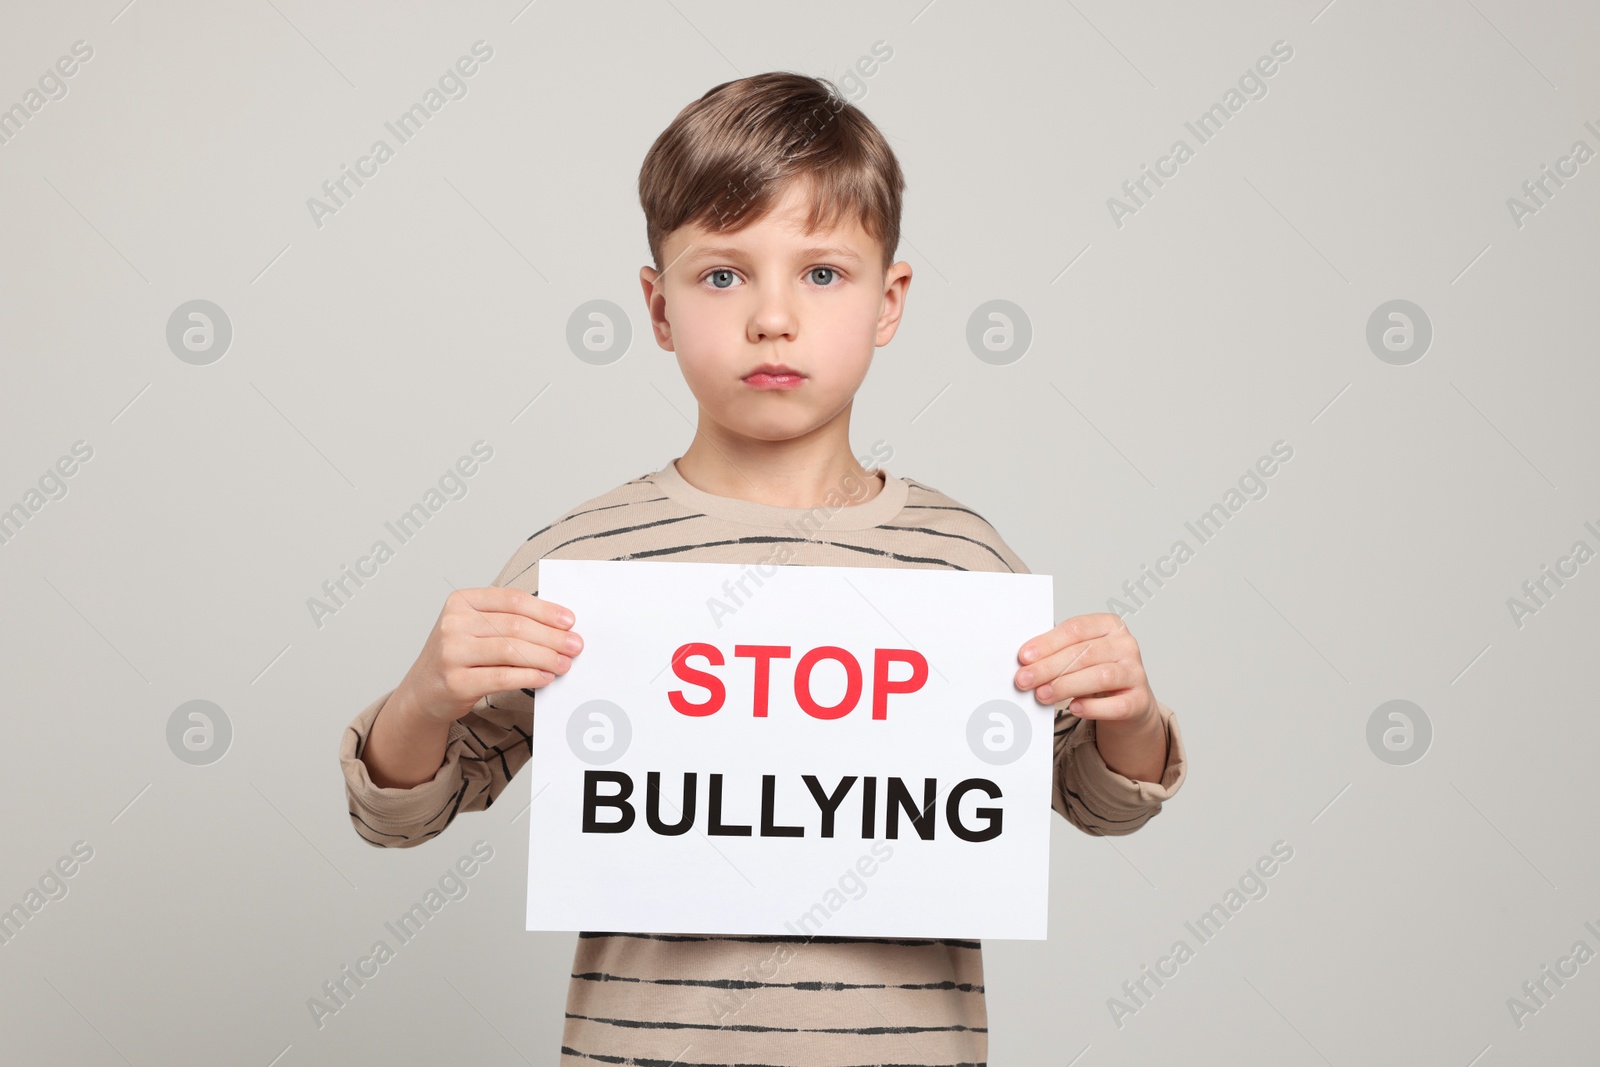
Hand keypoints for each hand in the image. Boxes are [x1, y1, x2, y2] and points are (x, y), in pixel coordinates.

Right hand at [391, 586, 582, 725]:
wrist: (423, 691)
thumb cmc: (458, 655)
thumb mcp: (475, 628)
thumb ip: (508, 621)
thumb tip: (558, 627)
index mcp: (461, 601)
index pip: (512, 600)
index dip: (545, 610)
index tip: (569, 621)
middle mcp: (453, 623)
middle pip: (515, 626)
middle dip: (551, 636)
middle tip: (575, 645)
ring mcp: (451, 652)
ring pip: (511, 650)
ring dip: (545, 657)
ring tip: (565, 663)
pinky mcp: (456, 682)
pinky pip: (502, 677)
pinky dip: (529, 677)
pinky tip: (545, 677)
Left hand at [1014, 612, 1156, 730]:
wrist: (1128, 701)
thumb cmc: (1096, 671)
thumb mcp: (1079, 655)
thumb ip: (1056, 653)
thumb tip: (1025, 662)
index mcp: (1109, 625)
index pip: (1076, 629)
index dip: (1048, 643)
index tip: (1024, 657)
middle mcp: (1126, 645)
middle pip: (1085, 653)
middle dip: (1049, 667)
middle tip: (1024, 680)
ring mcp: (1136, 673)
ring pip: (1101, 677)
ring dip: (1066, 686)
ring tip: (1042, 695)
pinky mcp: (1140, 701)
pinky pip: (1116, 705)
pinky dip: (1093, 707)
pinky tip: (1074, 708)